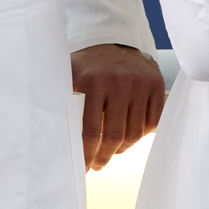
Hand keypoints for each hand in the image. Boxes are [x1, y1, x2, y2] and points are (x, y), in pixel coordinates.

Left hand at [71, 43, 166, 169]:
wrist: (113, 41)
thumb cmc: (87, 66)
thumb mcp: (69, 76)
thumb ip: (62, 101)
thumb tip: (52, 137)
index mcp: (93, 82)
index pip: (90, 131)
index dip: (87, 154)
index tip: (84, 167)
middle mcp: (120, 82)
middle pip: (115, 135)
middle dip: (105, 156)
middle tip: (98, 164)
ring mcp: (141, 83)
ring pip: (135, 132)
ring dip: (123, 148)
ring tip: (113, 151)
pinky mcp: (157, 84)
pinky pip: (153, 121)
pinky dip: (143, 134)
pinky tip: (130, 137)